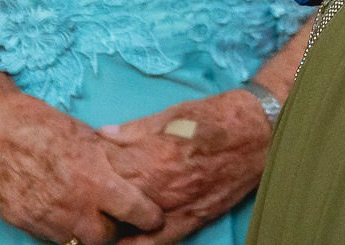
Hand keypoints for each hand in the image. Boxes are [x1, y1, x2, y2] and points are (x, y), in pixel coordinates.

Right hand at [0, 90, 165, 243]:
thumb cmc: (43, 125)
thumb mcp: (88, 137)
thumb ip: (112, 160)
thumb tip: (139, 172)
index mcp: (93, 177)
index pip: (133, 211)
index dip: (148, 216)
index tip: (153, 216)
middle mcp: (70, 204)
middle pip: (105, 238)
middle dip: (116, 231)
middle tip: (120, 219)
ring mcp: (43, 217)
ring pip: (77, 242)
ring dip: (87, 232)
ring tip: (92, 216)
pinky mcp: (22, 223)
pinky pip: (50, 238)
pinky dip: (62, 230)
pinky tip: (65, 213)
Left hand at [100, 90, 272, 243]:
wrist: (261, 132)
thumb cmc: (218, 116)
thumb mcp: (174, 113)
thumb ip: (135, 128)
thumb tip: (102, 135)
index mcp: (153, 156)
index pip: (107, 170)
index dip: (93, 168)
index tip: (83, 165)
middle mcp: (161, 187)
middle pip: (114, 201)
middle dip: (99, 197)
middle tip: (85, 193)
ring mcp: (177, 207)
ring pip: (130, 225)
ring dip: (113, 222)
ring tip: (97, 219)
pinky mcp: (193, 220)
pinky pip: (157, 242)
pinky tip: (121, 244)